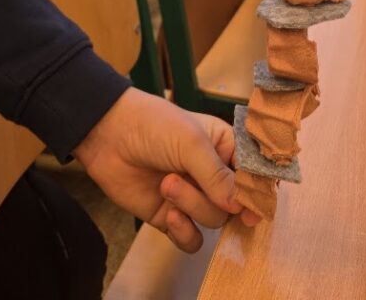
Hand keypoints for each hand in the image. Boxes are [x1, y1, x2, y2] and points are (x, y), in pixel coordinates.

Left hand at [73, 88, 259, 252]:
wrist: (109, 135)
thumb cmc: (154, 126)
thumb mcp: (191, 143)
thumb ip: (218, 176)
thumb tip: (241, 207)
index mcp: (225, 147)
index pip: (253, 176)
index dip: (256, 193)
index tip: (251, 208)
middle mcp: (212, 174)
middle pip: (233, 204)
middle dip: (211, 197)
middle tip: (187, 180)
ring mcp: (192, 196)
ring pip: (213, 220)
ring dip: (192, 206)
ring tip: (166, 184)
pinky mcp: (171, 216)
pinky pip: (191, 239)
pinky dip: (184, 232)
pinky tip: (171, 216)